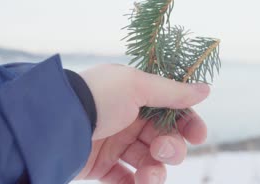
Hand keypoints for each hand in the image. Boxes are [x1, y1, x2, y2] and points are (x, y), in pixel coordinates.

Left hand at [74, 64, 209, 183]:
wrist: (53, 121)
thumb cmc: (97, 96)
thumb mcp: (136, 86)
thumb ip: (172, 92)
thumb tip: (205, 90)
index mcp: (138, 97)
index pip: (173, 111)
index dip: (188, 124)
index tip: (197, 136)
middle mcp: (129, 120)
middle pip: (165, 139)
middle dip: (171, 148)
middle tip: (161, 150)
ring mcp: (115, 144)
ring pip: (149, 162)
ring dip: (155, 171)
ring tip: (148, 176)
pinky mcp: (102, 167)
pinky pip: (127, 180)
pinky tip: (138, 183)